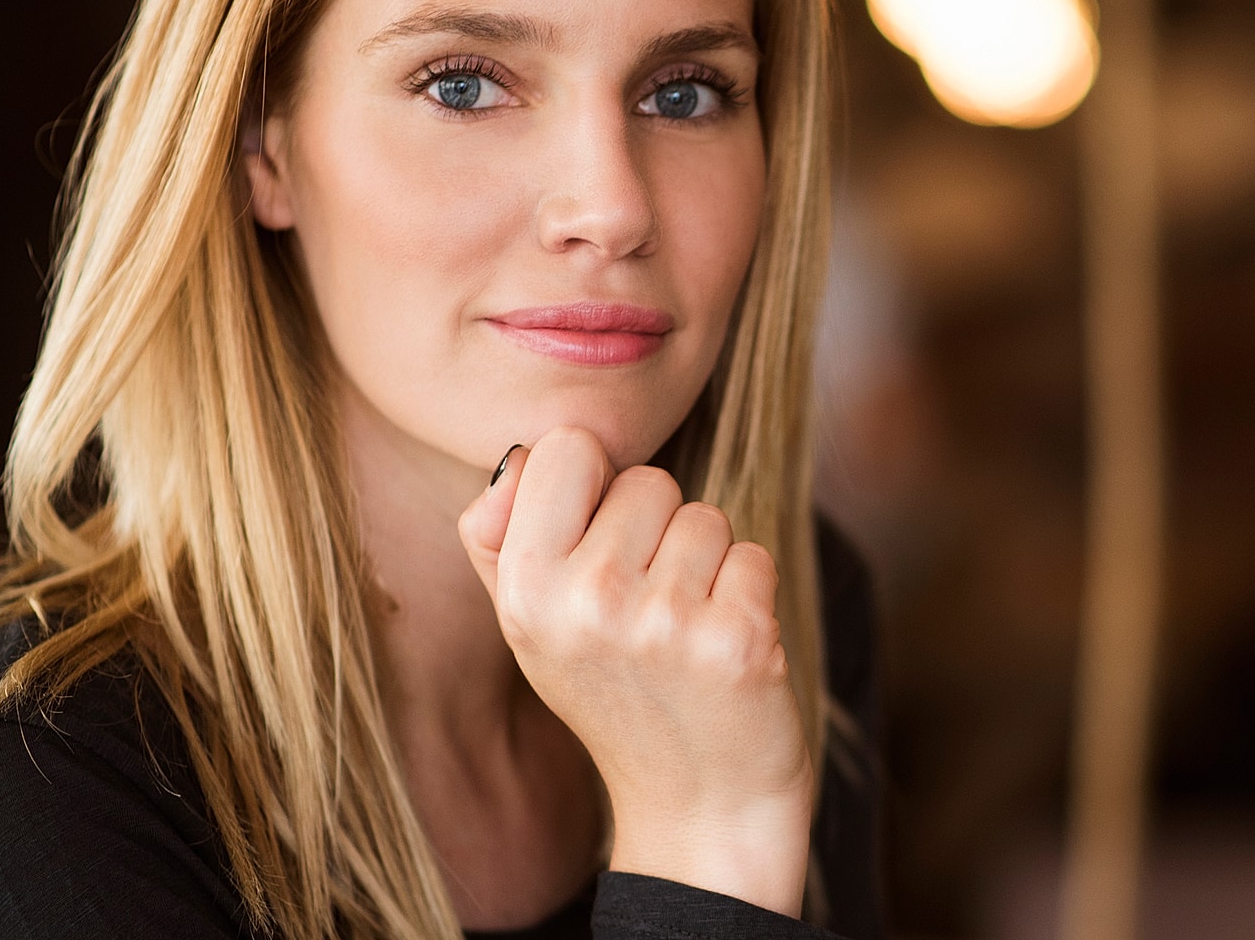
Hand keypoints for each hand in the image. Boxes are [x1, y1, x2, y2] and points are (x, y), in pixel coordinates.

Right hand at [457, 426, 813, 916]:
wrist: (697, 808)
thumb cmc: (614, 694)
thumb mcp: (532, 624)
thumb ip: (502, 535)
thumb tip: (514, 456)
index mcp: (524, 591)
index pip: (566, 446)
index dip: (594, 485)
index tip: (600, 545)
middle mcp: (586, 603)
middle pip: (646, 480)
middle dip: (656, 532)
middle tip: (647, 612)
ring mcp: (663, 624)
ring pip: (705, 516)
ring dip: (706, 565)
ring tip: (684, 634)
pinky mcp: (737, 642)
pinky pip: (752, 555)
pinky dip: (748, 594)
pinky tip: (723, 651)